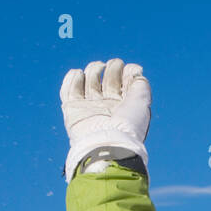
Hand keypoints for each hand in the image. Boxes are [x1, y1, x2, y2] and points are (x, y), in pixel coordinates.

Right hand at [59, 58, 150, 182]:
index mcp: (123, 104)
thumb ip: (140, 83)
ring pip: (88, 77)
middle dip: (110, 68)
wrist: (106, 143)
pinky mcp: (72, 108)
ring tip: (97, 70)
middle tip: (112, 71)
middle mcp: (106, 104)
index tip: (127, 72)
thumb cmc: (127, 125)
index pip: (122, 78)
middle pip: (105, 75)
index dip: (124, 70)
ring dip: (93, 68)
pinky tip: (80, 75)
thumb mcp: (141, 102)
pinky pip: (69, 88)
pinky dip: (73, 76)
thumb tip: (133, 69)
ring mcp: (89, 105)